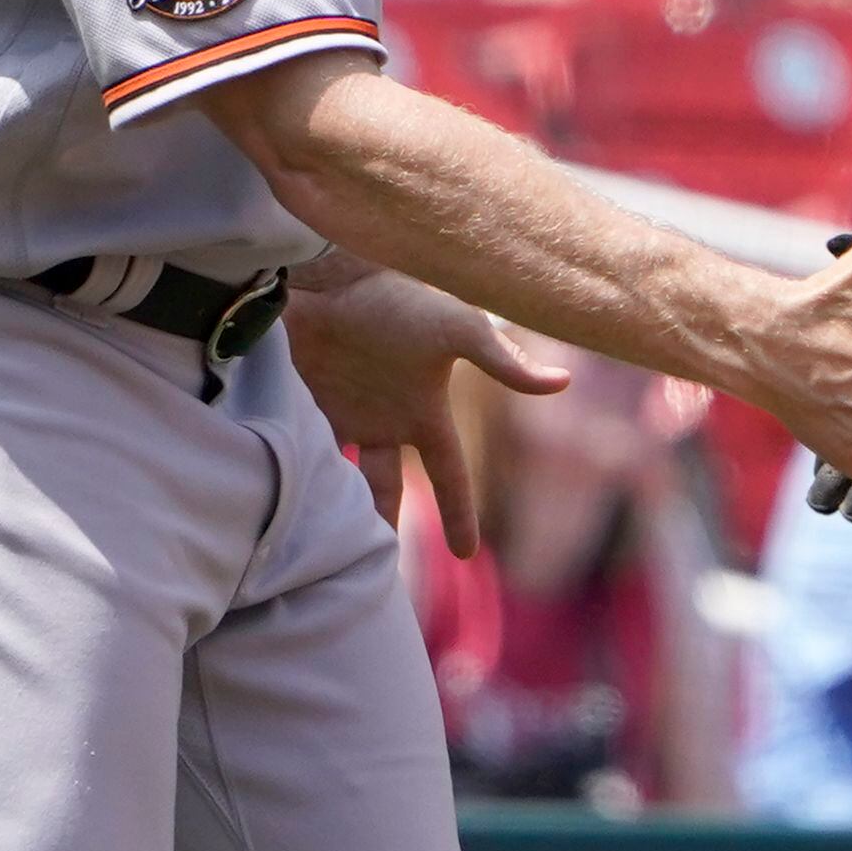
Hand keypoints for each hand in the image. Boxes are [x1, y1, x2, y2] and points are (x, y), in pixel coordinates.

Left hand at [285, 271, 569, 555]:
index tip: (468, 553)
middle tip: (379, 574)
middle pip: (389, 488)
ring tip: (325, 552)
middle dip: (386, 524)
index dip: (460, 512)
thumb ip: (504, 361)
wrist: (329, 276)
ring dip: (339, 510)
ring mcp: (346, 414)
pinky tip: (288, 504)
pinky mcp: (304, 406)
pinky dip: (297, 476)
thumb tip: (564, 381)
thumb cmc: (397, 299)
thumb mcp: (457, 330)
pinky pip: (301, 454)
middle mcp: (388, 419)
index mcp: (426, 411)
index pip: (450, 473)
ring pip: (344, 479)